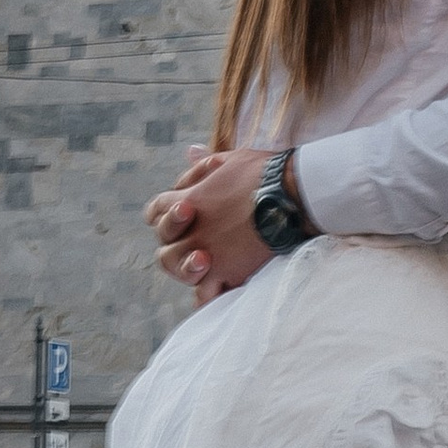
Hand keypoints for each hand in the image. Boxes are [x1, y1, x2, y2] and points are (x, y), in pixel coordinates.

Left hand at [146, 146, 272, 299]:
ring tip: (208, 262)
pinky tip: (219, 289)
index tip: (184, 214)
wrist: (292, 195)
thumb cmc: (263, 174)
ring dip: (188, 269)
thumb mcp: (229, 159)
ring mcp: (205, 253)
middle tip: (201, 242)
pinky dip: (208, 295)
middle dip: (176, 246)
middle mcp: (190, 230)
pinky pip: (206, 294)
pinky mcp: (224, 271)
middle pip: (164, 248)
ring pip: (178, 270)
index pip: (155, 211)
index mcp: (187, 200)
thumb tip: (189, 152)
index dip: (164, 215)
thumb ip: (204, 165)